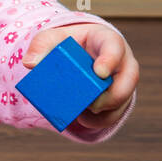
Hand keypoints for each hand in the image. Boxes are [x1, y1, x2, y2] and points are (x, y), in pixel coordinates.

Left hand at [21, 23, 137, 130]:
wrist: (72, 56)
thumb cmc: (64, 45)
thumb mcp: (50, 40)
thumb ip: (40, 46)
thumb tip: (31, 63)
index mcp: (106, 40)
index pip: (115, 46)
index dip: (110, 60)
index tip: (99, 73)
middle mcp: (121, 60)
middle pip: (130, 78)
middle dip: (113, 95)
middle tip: (92, 105)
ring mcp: (122, 80)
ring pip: (124, 99)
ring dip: (105, 111)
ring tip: (82, 114)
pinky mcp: (117, 98)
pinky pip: (115, 113)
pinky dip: (99, 120)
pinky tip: (82, 119)